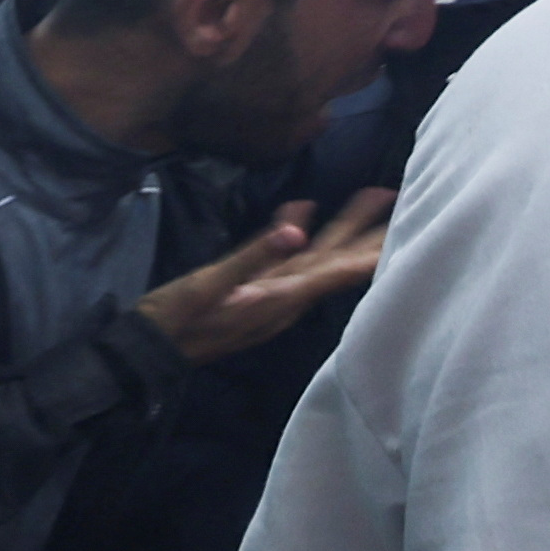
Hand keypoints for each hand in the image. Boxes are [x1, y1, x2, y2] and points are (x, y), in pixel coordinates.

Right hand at [137, 189, 387, 365]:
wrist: (145, 354)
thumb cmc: (173, 321)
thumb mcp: (208, 286)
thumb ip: (251, 257)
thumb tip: (295, 231)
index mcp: (279, 297)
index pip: (335, 270)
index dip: (368, 250)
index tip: (404, 228)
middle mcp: (284, 299)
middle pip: (334, 261)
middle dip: (368, 232)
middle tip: (403, 198)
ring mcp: (270, 298)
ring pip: (317, 259)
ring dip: (344, 230)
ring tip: (370, 196)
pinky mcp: (253, 295)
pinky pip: (288, 262)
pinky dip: (300, 235)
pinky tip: (303, 213)